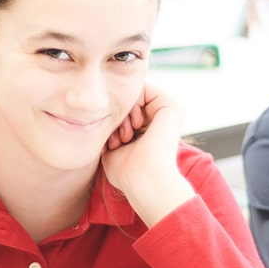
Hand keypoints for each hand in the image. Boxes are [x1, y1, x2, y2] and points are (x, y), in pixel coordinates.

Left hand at [102, 84, 194, 226]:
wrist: (144, 179)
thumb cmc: (126, 171)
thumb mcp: (113, 147)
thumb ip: (110, 130)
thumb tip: (96, 117)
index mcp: (148, 129)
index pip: (122, 111)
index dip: (112, 121)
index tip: (112, 143)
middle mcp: (160, 119)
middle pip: (126, 101)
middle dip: (117, 117)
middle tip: (119, 139)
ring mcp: (167, 112)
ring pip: (132, 95)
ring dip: (123, 112)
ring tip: (126, 136)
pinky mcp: (173, 106)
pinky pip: (143, 88)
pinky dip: (132, 103)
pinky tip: (136, 125)